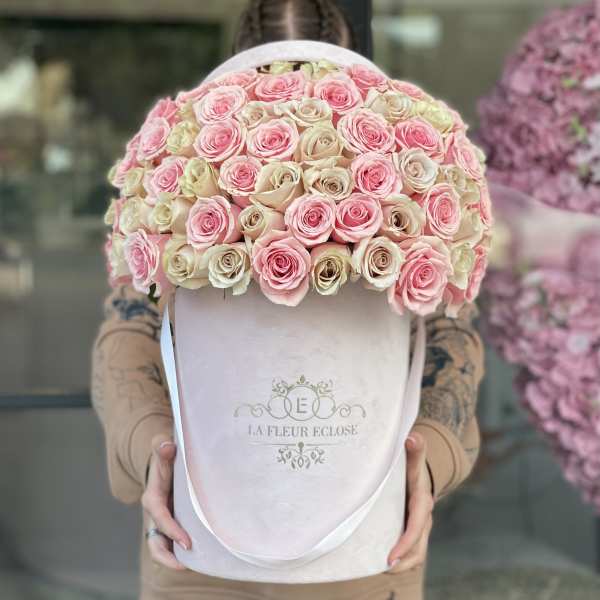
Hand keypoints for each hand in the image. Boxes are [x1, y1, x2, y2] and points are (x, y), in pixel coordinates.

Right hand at [141, 433, 191, 569]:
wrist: (168, 461)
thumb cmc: (167, 456)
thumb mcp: (163, 450)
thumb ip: (162, 447)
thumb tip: (166, 446)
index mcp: (153, 497)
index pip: (160, 517)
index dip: (172, 530)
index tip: (187, 542)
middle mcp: (156, 514)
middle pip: (156, 542)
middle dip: (168, 556)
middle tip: (186, 565)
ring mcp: (163, 521)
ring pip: (163, 547)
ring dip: (175, 559)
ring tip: (194, 567)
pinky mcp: (172, 523)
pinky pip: (174, 542)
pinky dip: (183, 551)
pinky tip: (202, 556)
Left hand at [387, 431, 433, 572]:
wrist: (419, 475)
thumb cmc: (411, 468)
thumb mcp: (413, 461)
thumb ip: (415, 451)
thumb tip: (413, 437)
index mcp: (422, 503)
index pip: (416, 527)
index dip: (404, 542)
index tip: (390, 556)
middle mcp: (424, 519)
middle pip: (418, 549)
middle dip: (403, 560)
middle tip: (383, 566)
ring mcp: (420, 528)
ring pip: (416, 554)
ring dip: (401, 563)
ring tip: (380, 566)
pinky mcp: (413, 532)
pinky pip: (410, 550)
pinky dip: (400, 558)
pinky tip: (381, 560)